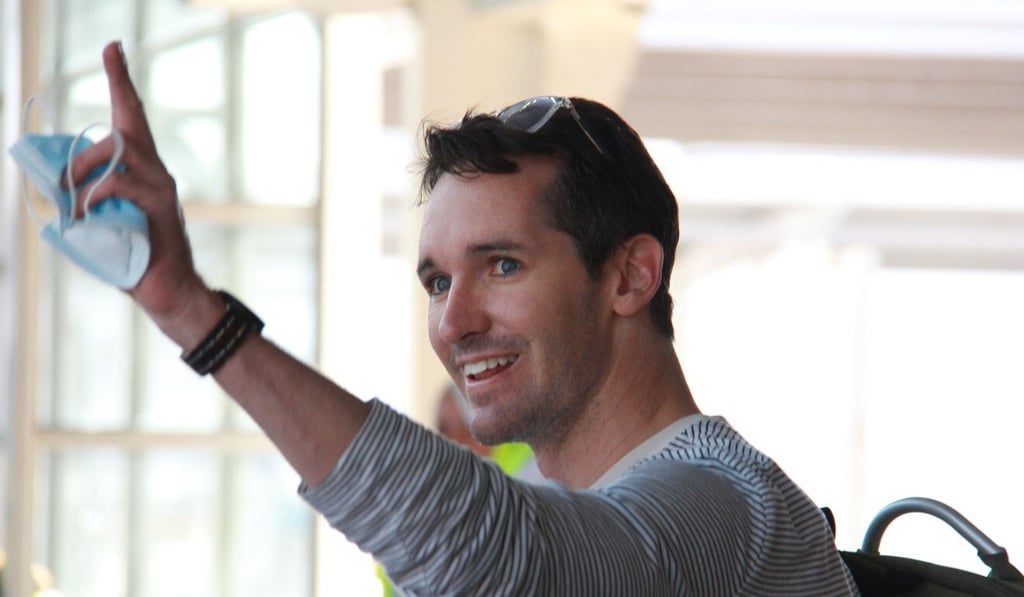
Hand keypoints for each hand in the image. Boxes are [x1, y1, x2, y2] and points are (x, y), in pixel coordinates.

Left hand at [70, 41, 219, 343]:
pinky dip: (93, 194)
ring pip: (121, 150)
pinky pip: (120, 184)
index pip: (132, 116)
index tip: (113, 48)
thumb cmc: (134, 258)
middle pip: (128, 125)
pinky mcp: (160, 206)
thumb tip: (53, 184)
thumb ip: (85, 196)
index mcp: (142, 171)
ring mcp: (161, 187)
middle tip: (78, 136)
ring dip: (85, 167)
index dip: (121, 81)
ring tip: (70, 191)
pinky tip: (84, 213)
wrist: (167, 291)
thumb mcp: (101, 221)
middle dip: (107, 108)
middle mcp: (157, 171)